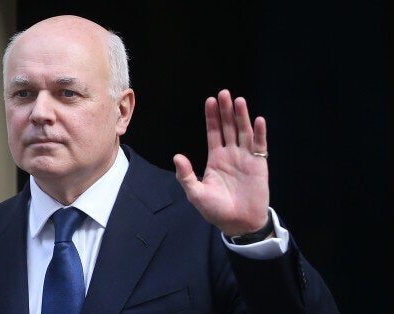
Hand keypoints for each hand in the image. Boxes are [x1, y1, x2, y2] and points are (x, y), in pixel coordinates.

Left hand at [173, 89, 269, 235]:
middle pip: (228, 127)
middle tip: (224, 93)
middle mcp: (231, 155)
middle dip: (226, 110)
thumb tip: (177, 156)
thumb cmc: (216, 210)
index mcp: (216, 159)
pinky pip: (260, 146)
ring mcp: (246, 158)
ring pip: (243, 132)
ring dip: (242, 117)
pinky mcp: (259, 165)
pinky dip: (259, 133)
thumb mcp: (196, 193)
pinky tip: (258, 120)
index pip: (213, 132)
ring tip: (239, 101)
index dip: (212, 117)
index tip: (210, 100)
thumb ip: (186, 175)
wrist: (238, 224)